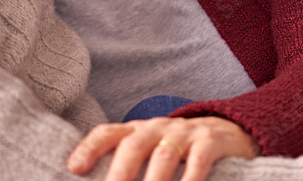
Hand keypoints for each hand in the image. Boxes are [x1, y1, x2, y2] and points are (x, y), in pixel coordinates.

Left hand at [67, 116, 258, 180]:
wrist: (229, 131)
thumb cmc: (180, 149)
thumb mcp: (152, 151)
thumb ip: (130, 164)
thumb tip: (103, 180)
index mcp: (138, 130)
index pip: (108, 133)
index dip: (90, 148)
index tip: (74, 168)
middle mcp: (158, 127)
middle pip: (133, 144)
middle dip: (119, 172)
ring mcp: (184, 132)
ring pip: (163, 156)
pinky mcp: (211, 141)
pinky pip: (198, 162)